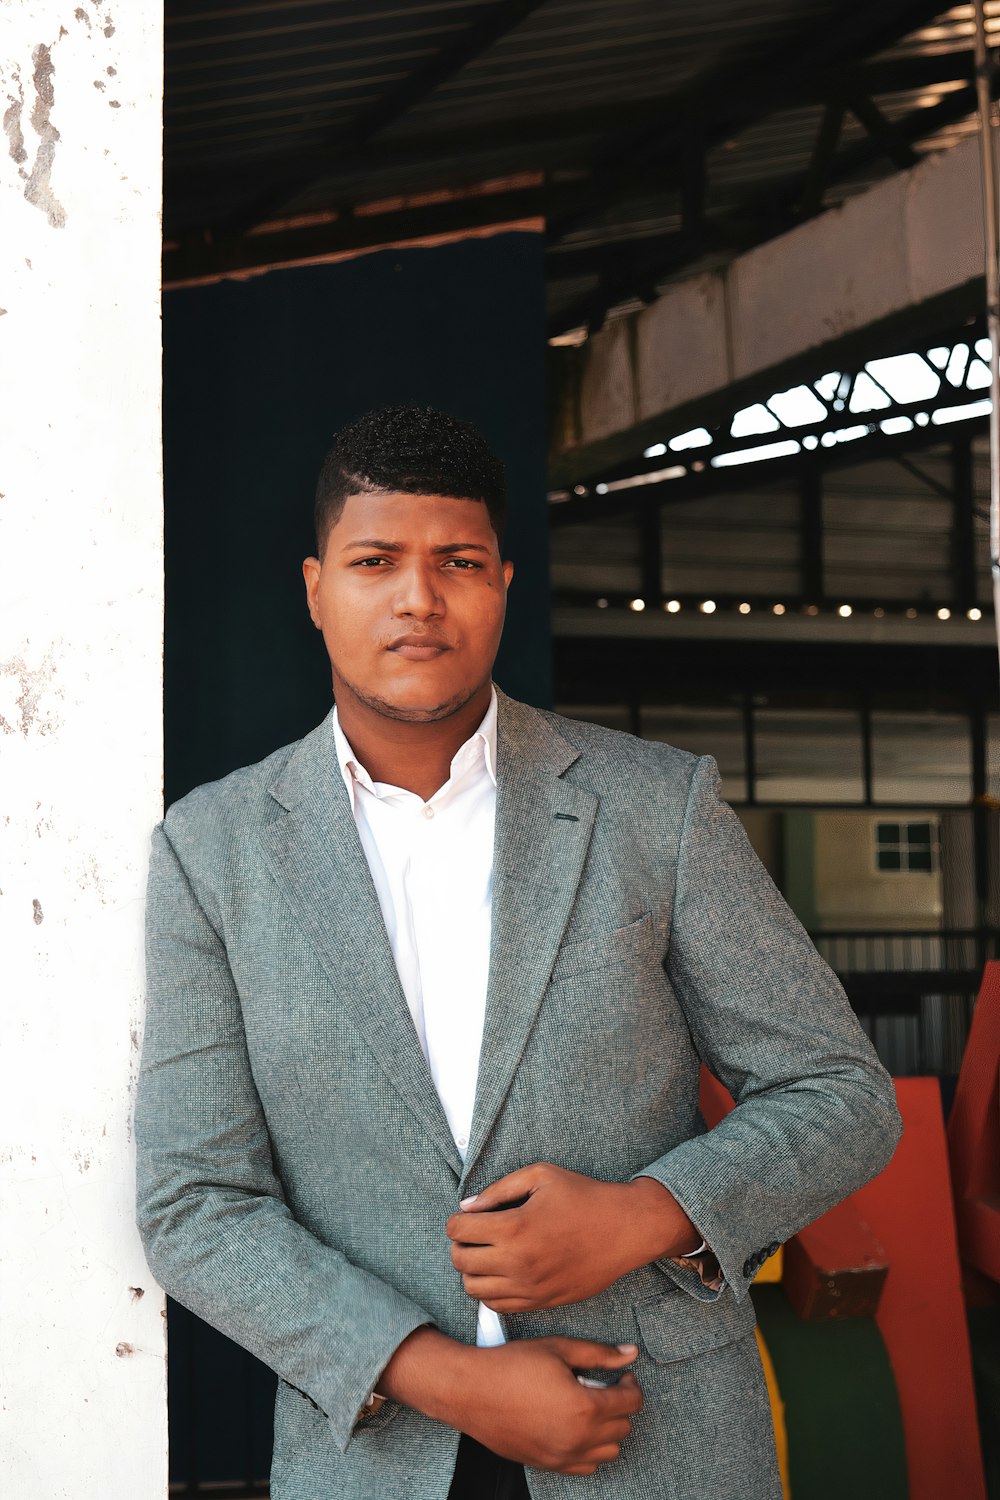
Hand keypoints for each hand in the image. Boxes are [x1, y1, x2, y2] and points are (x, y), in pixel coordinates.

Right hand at [379, 1328, 642, 1474]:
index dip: (631, 1385)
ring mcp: (562, 1457)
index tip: (622, 1375)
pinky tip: (574, 1425)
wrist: (471, 1391)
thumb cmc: (512, 1366)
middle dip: (620, 1405)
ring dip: (607, 1429)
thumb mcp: (559, 1349)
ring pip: (608, 1451)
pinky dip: (589, 1448)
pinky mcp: (547, 1465)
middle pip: (622, 1428)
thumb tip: (629, 1354)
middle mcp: (577, 1439)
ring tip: (589, 1406)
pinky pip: (585, 1465)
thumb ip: (599, 1354)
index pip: (630, 1403)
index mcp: (584, 1408)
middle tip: (603, 1386)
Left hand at [446, 1163, 695, 1310]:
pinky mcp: (541, 1302)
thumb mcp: (540, 1176)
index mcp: (514, 1228)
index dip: (457, 1221)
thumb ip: (498, 1190)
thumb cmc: (583, 1196)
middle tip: (476, 1233)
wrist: (625, 1229)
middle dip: (460, 1245)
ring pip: (474, 1289)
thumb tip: (466, 1207)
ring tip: (488, 1253)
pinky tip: (503, 1271)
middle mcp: (517, 1263)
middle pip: (460, 1262)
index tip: (469, 1216)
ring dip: (472, 1270)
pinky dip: (491, 1290)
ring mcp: (529, 1288)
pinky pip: (498, 1307)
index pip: (458, 1231)